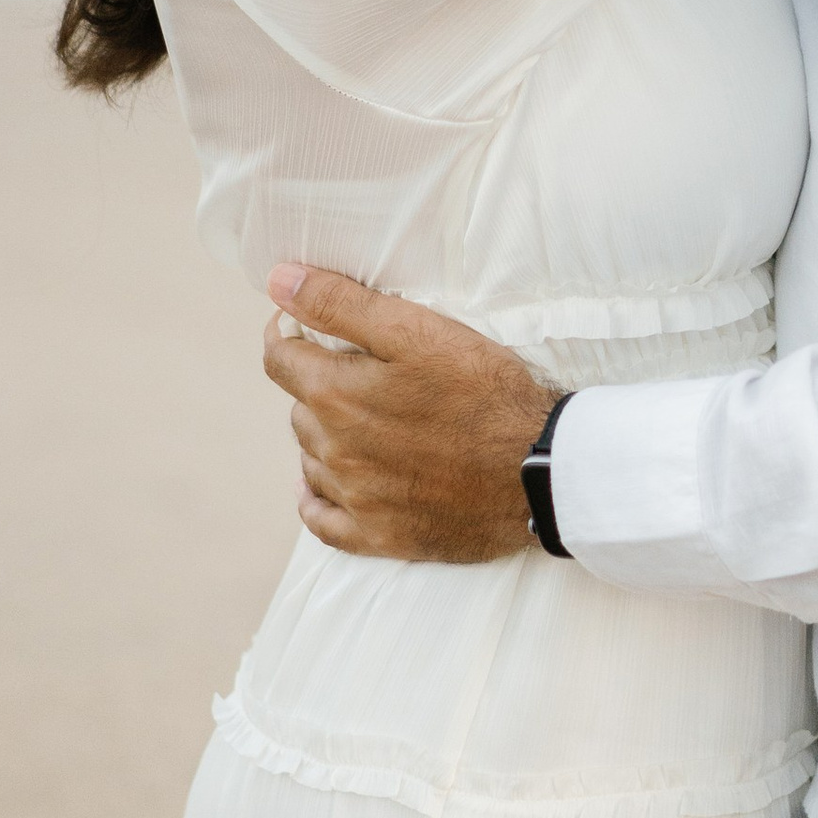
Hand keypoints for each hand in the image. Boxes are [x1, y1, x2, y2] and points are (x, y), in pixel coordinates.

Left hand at [261, 264, 552, 561]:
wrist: (538, 468)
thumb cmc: (484, 391)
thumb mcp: (417, 330)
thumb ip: (340, 304)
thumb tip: (279, 281)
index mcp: (335, 395)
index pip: (279, 359)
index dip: (287, 334)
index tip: (303, 326)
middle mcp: (334, 450)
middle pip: (300, 409)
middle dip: (319, 385)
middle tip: (362, 372)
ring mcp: (355, 498)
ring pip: (313, 459)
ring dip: (326, 437)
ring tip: (365, 421)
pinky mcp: (379, 536)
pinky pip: (323, 521)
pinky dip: (318, 500)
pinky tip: (328, 486)